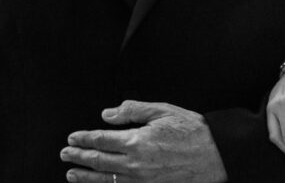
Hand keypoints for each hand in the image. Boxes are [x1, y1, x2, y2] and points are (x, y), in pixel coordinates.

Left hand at [60, 101, 226, 182]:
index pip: (100, 140)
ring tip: (72, 173)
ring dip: (84, 176)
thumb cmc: (194, 132)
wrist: (217, 156)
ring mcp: (139, 180)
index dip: (83, 139)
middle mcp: (134, 164)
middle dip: (78, 157)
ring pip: (103, 179)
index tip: (73, 138)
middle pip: (97, 161)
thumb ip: (134, 110)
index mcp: (137, 141)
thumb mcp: (165, 111)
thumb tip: (108, 113)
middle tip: (66, 154)